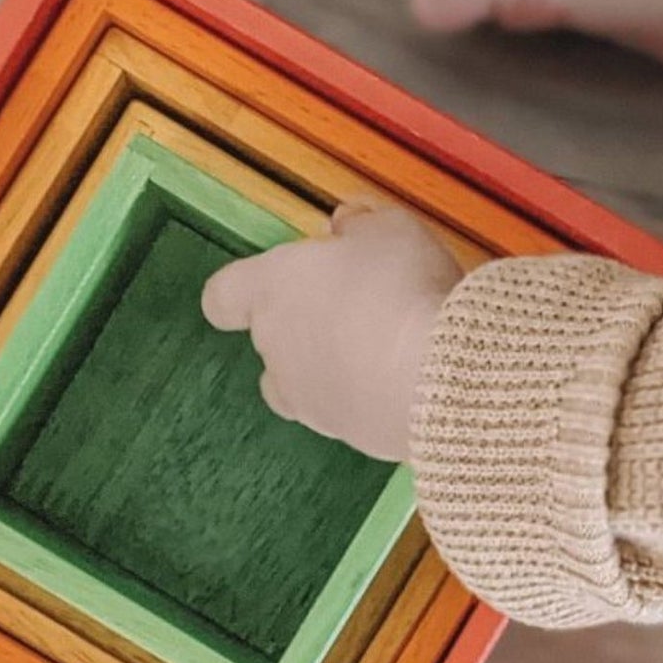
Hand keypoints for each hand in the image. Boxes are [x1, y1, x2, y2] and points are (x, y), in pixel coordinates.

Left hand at [202, 204, 461, 462]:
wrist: (440, 377)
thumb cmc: (401, 286)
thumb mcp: (389, 229)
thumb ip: (360, 224)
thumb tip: (345, 225)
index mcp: (271, 292)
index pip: (223, 297)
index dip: (240, 294)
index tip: (267, 287)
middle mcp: (277, 352)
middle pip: (270, 342)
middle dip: (305, 326)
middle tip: (358, 305)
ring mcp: (310, 402)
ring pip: (304, 385)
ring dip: (333, 368)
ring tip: (385, 350)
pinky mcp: (348, 438)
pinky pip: (348, 412)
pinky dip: (368, 399)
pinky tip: (410, 380)